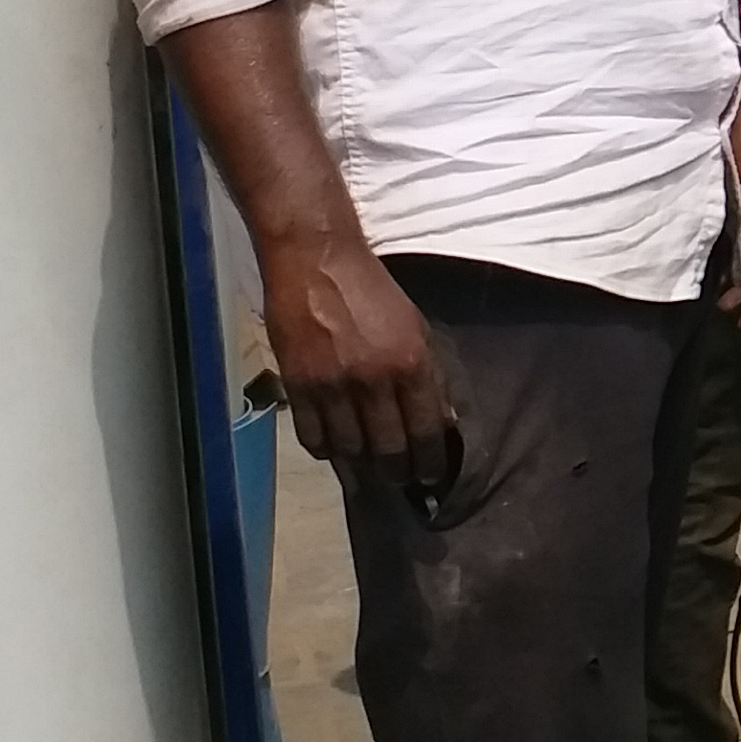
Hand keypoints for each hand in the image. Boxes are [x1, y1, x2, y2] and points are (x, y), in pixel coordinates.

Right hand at [257, 230, 450, 465]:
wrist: (315, 263)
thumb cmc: (372, 292)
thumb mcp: (416, 327)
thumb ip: (429, 376)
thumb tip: (442, 421)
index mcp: (410, 364)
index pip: (426, 431)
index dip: (430, 461)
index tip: (431, 476)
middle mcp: (373, 381)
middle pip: (388, 449)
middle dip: (398, 471)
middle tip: (401, 478)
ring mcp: (332, 387)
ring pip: (350, 450)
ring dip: (362, 468)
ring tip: (370, 473)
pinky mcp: (297, 386)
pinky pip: (312, 437)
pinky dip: (326, 450)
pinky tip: (336, 451)